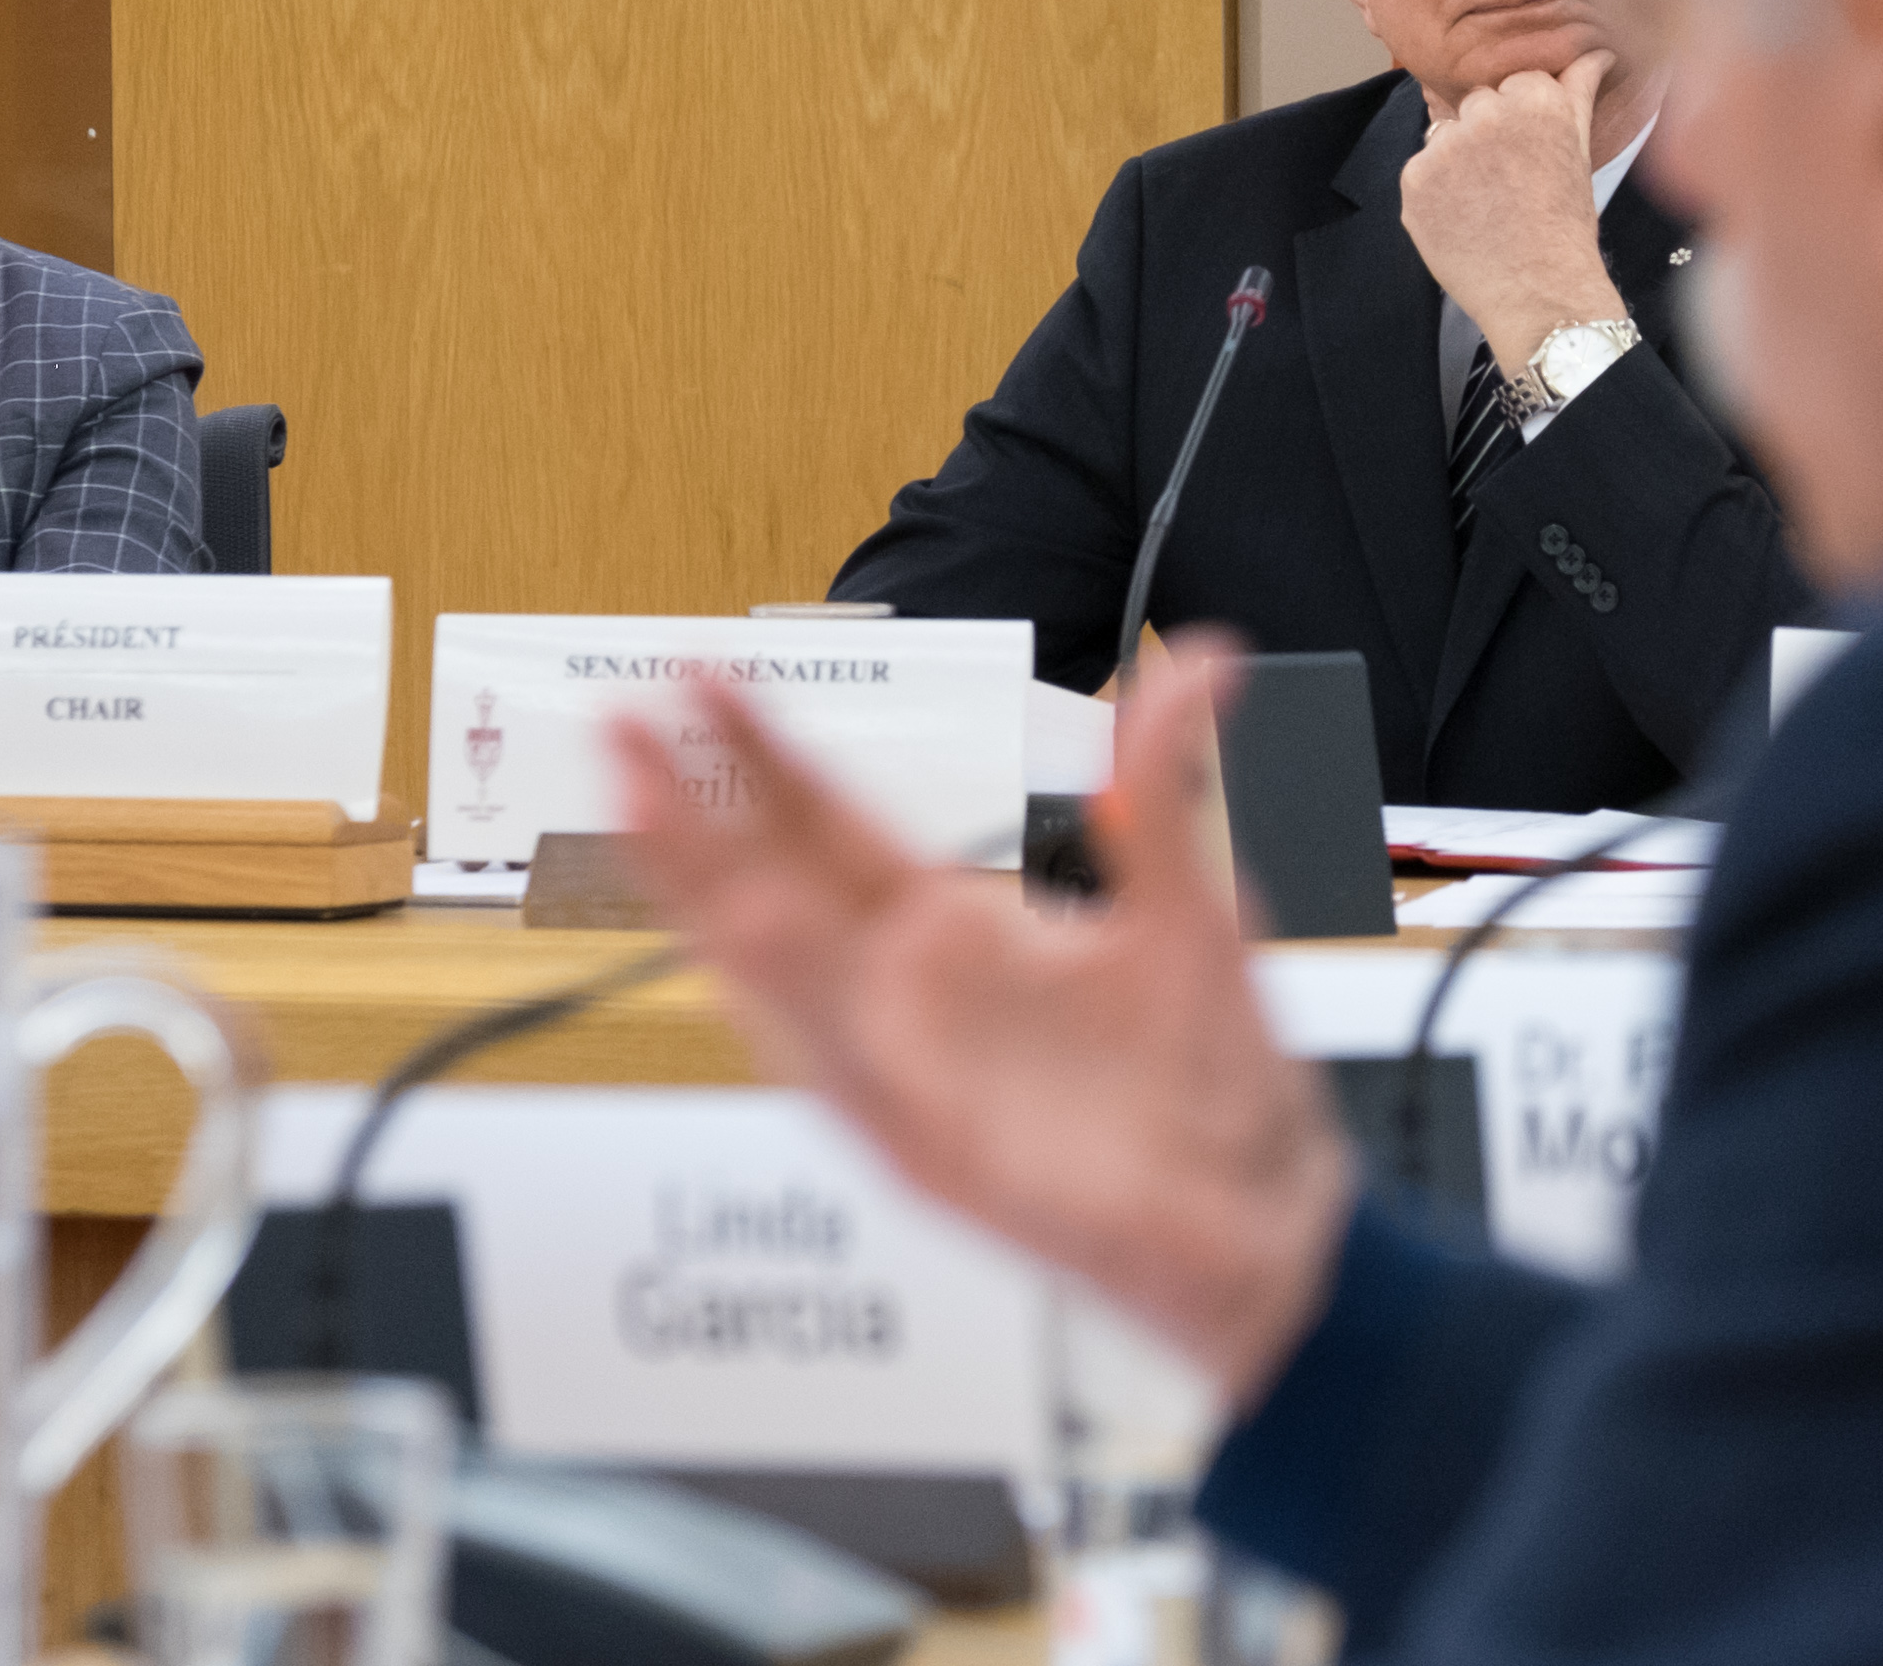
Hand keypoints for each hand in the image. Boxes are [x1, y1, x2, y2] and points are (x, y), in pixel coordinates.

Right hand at [605, 640, 1355, 1412]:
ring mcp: (911, 1075)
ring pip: (782, 978)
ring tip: (648, 809)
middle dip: (692, 810)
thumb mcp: (1192, 906)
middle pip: (775, 887)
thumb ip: (1165, 788)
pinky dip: (799, 1008)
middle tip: (619, 725)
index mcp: (959, 934)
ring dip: (711, 896)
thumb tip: (1202, 662)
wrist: (1262, 1219)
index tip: (701, 676)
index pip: (831, 824)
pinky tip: (753, 939)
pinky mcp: (931, 1152)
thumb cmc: (1211, 1078)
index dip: (763, 753)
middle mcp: (914, 1000)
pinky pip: (844, 1073)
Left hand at [1400, 50, 1628, 374]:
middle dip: (1486, 134)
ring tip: (1485, 201)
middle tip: (1507, 180)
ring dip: (1456, 159)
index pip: (1511, 83)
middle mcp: (1487, 113)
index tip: (1529, 152)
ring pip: (1444, 134)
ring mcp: (1446, 146)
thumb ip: (1578, 91)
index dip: (1519, 119)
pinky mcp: (1414, 179)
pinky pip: (1420, 170)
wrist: (1539, 291)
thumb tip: (1597, 51)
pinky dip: (1434, 191)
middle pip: (1474, 104)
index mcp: (1534, 98)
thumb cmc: (1565, 224)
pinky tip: (1462, 217)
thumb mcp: (1580, 150)